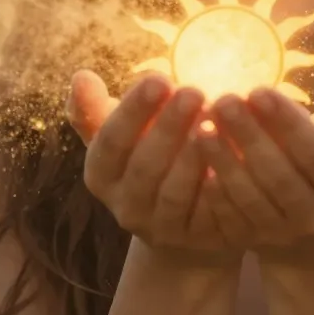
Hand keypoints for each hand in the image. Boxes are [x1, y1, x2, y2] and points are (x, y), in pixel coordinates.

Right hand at [66, 70, 238, 261]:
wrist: (182, 213)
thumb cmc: (148, 153)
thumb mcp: (121, 132)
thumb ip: (96, 107)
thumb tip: (81, 76)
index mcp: (101, 174)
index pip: (111, 141)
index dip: (133, 110)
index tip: (160, 78)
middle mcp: (124, 206)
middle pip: (144, 166)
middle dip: (168, 126)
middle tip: (194, 91)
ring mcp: (159, 227)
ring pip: (174, 192)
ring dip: (193, 154)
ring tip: (213, 119)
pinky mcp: (194, 238)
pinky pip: (206, 213)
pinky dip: (216, 186)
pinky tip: (232, 155)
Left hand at [196, 87, 313, 261]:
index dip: (287, 124)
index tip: (258, 90)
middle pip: (279, 177)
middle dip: (248, 136)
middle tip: (222, 99)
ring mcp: (284, 233)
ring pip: (250, 197)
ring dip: (222, 159)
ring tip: (202, 122)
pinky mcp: (254, 240)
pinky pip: (228, 216)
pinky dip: (211, 187)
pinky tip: (195, 155)